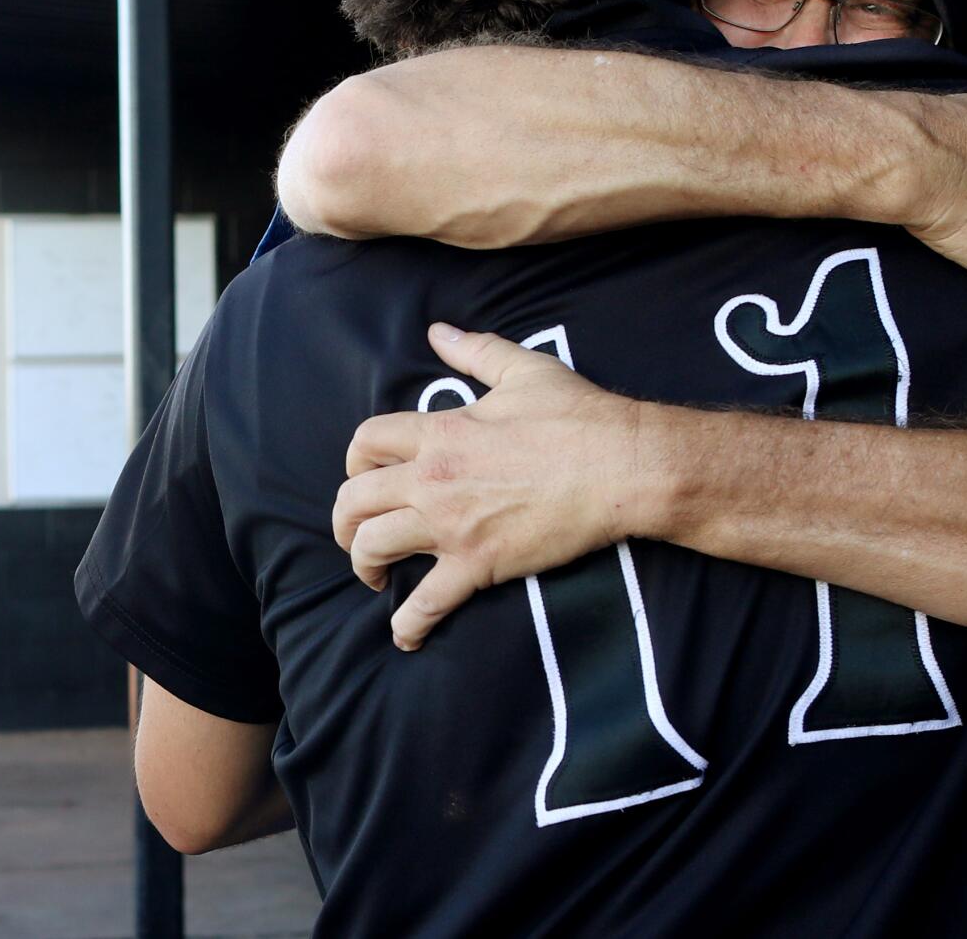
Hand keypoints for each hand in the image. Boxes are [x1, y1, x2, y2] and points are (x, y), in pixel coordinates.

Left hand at [334, 322, 669, 649]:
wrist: (622, 466)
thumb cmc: (579, 416)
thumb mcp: (525, 371)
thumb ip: (476, 351)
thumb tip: (438, 332)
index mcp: (441, 432)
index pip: (366, 442)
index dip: (357, 460)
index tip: (366, 475)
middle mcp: (433, 479)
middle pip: (353, 500)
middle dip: (344, 521)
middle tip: (357, 533)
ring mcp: (451, 525)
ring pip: (374, 549)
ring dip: (365, 566)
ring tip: (376, 576)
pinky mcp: (479, 564)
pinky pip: (427, 602)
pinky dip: (409, 624)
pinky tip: (406, 635)